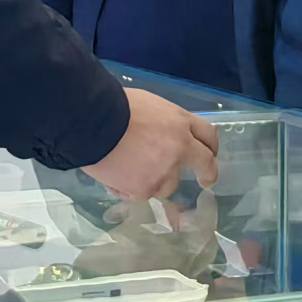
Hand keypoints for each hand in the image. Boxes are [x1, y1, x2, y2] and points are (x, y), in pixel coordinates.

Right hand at [83, 86, 220, 200]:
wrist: (90, 123)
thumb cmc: (114, 106)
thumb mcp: (149, 106)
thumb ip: (163, 123)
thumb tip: (161, 135)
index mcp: (180, 122)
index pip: (208, 135)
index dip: (210, 146)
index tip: (210, 154)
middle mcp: (180, 149)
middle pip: (205, 164)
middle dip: (208, 174)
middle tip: (206, 181)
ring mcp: (164, 171)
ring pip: (168, 185)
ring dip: (154, 182)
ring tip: (130, 172)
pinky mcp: (145, 190)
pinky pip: (141, 195)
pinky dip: (128, 190)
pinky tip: (113, 179)